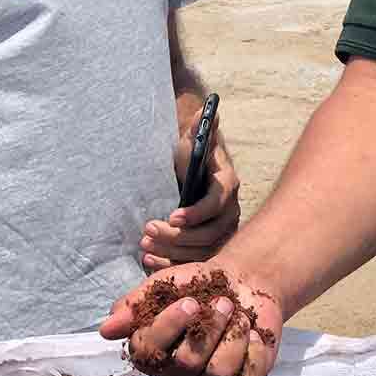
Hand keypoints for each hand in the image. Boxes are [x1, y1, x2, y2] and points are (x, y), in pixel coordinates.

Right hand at [100, 260, 281, 375]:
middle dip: (209, 327)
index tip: (190, 301)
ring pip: (218, 375)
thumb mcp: (162, 286)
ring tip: (239, 316)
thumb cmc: (197, 287)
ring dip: (233, 337)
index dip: (169, 326)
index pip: (149, 352)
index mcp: (151, 355)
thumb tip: (105, 329)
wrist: (241, 285)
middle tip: (223, 303)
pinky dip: (253, 352)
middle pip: (187, 364)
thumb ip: (133, 304)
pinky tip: (252, 335)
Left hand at [141, 129, 240, 269]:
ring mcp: (221, 232)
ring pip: (202, 252)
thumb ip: (200, 127)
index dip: (196, 213)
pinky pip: (195, 263)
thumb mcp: (193, 139)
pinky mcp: (209, 247)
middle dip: (178, 237)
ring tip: (145, 245)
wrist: (191, 167)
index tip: (171, 216)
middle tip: (147, 231)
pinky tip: (150, 261)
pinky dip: (172, 265)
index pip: (217, 203)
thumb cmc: (190, 153)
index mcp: (227, 185)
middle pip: (209, 234)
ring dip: (172, 253)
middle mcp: (230, 212)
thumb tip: (208, 111)